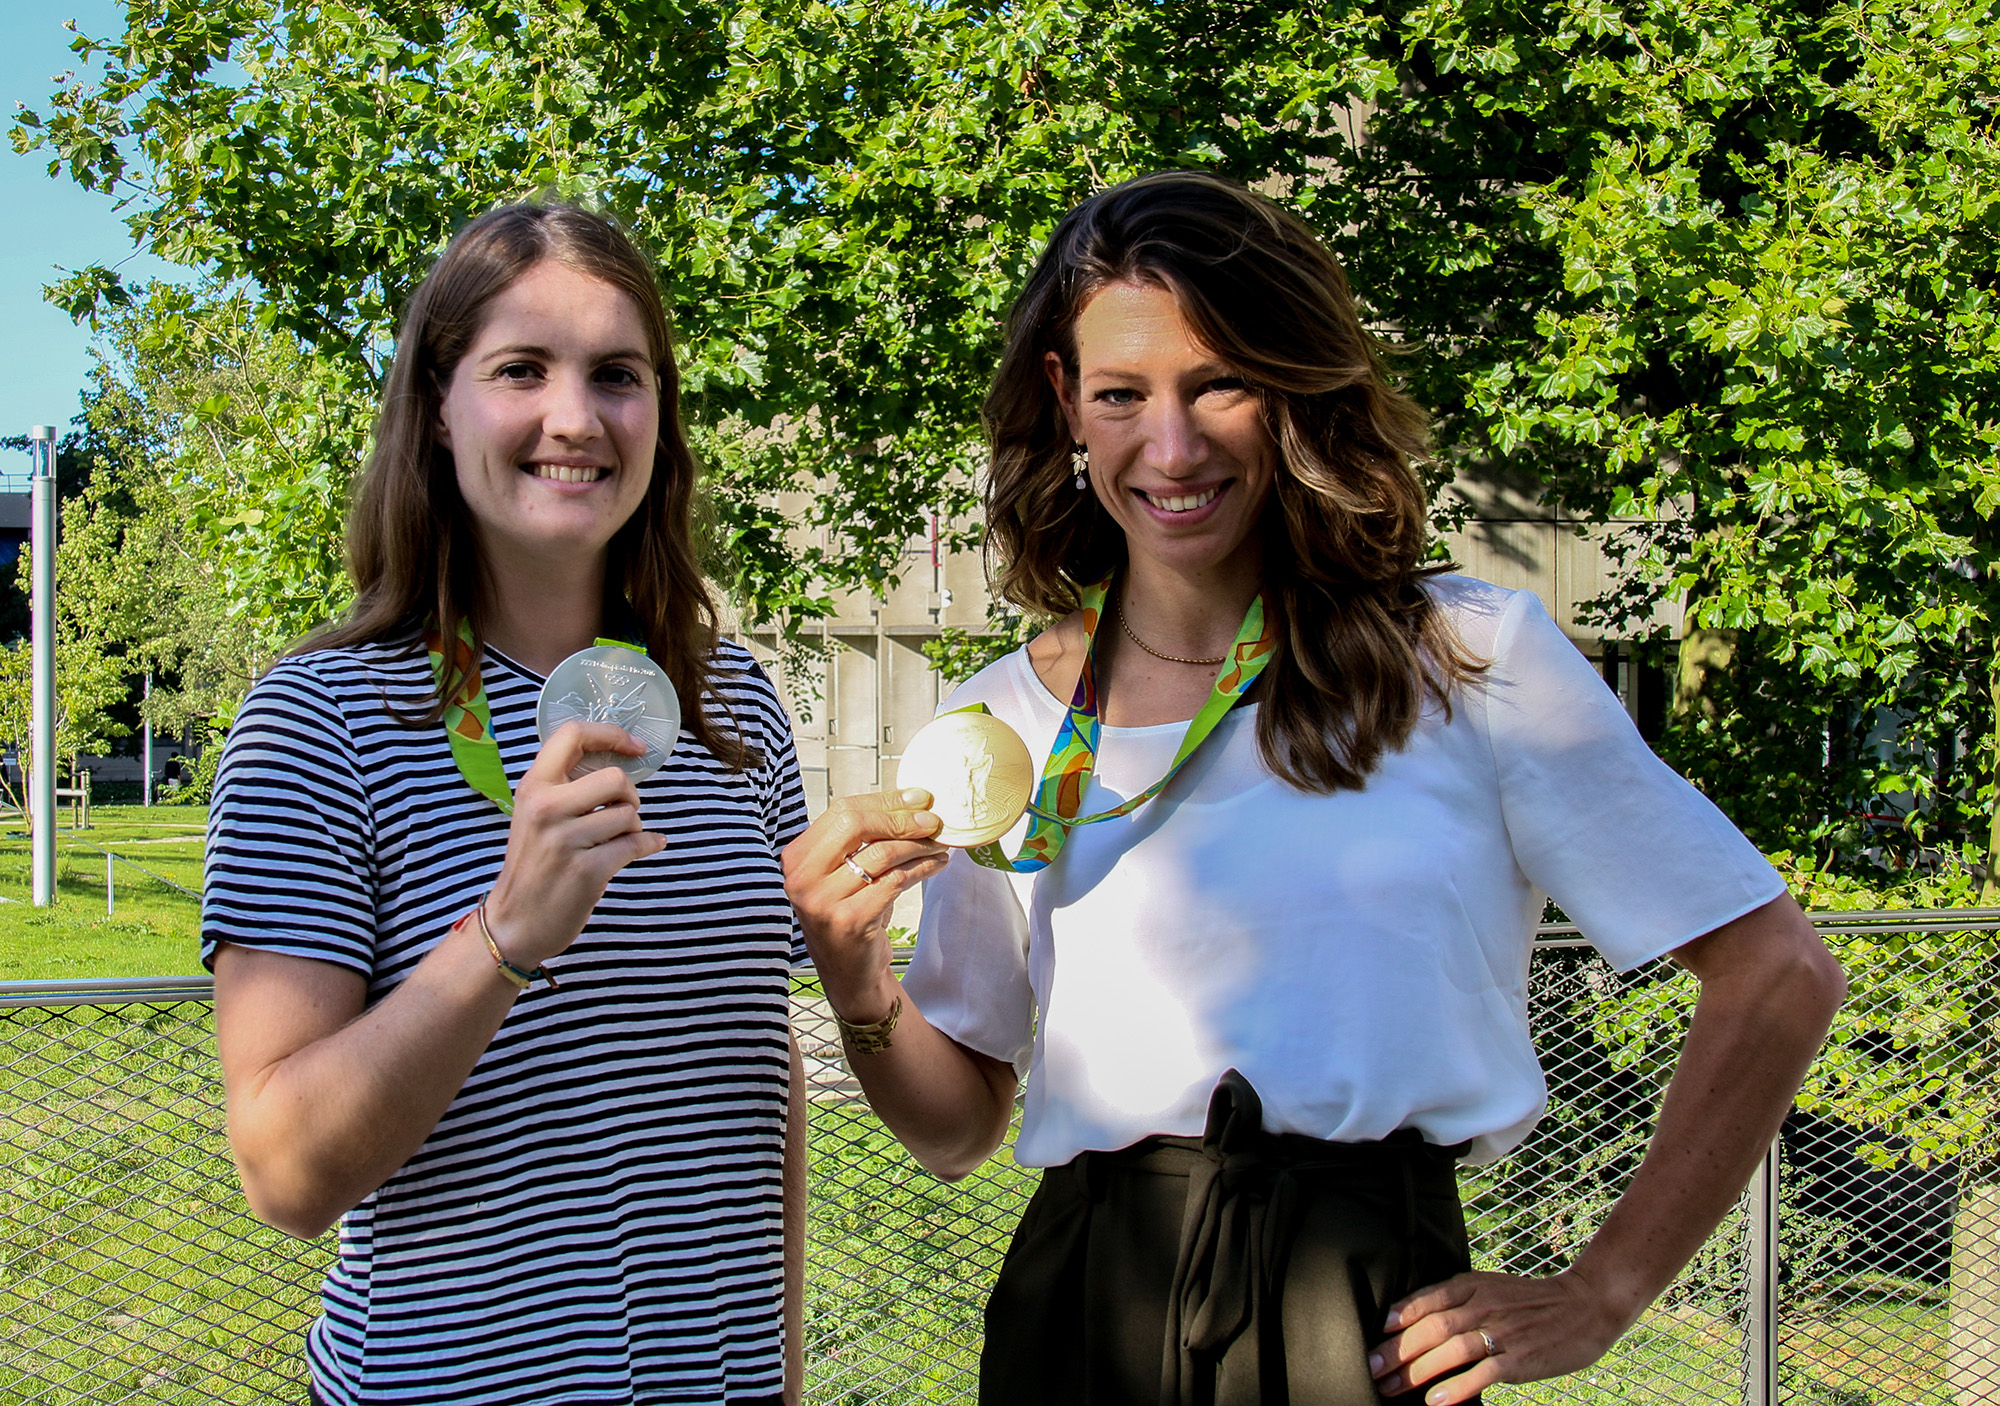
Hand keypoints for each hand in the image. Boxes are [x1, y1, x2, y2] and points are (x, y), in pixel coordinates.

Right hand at [484, 721, 665, 967]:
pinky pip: (636, 844)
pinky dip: (648, 844)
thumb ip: (566, 788)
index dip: (611, 734)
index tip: (636, 747)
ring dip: (632, 827)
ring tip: (614, 841)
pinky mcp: (587, 869)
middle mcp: (546, 807)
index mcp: (533, 787)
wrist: (515, 923)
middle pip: (615, 778)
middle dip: (630, 797)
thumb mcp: (534, 816)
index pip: (573, 734)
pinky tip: (648, 846)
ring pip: (628, 814)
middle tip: (621, 813)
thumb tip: (618, 766)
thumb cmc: (532, 866)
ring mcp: (565, 839)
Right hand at [782, 788, 946, 1019]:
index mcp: (798, 858)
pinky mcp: (850, 920)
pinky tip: (935, 865)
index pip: (842, 811)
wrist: (848, 972)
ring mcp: (823, 901)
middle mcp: (802, 878)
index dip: (885, 800)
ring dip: (918, 845)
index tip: (918, 798)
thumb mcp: (846, 873)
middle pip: (856, 825)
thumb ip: (864, 840)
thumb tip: (913, 800)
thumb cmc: (850, 914)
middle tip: (932, 821)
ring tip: (939, 844)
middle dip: (901, 819)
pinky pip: (894, 881)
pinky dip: (921, 869)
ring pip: (881, 853)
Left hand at [1369, 1269, 1628, 1402]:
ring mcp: (1502, 1332)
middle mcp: (1484, 1305)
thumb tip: (1418, 1319)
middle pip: (1431, 1328)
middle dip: (1396, 1351)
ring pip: (1451, 1350)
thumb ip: (1459, 1299)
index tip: (1376, 1334)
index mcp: (1474, 1286)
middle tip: (1372, 1370)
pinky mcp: (1521, 1359)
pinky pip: (1483, 1374)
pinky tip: (1436, 1401)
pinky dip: (1458, 1387)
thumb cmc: (1533, 1300)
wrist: (1586, 1304)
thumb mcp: (1492, 1288)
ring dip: (1417, 1371)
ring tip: (1392, 1389)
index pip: (1427, 1300)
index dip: (1399, 1317)